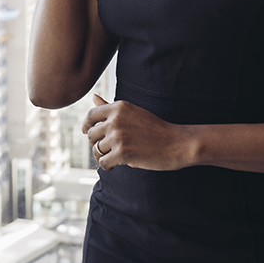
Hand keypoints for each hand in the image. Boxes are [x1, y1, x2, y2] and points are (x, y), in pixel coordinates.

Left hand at [82, 93, 196, 170]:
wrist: (176, 143)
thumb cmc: (155, 129)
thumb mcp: (133, 112)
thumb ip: (110, 106)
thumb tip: (93, 96)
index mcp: (119, 107)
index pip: (91, 115)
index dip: (87, 125)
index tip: (87, 132)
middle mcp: (116, 120)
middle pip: (92, 134)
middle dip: (96, 143)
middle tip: (107, 149)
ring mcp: (118, 136)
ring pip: (96, 149)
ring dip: (102, 156)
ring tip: (113, 158)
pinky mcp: (122, 153)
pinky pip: (103, 162)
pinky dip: (107, 166)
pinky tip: (115, 165)